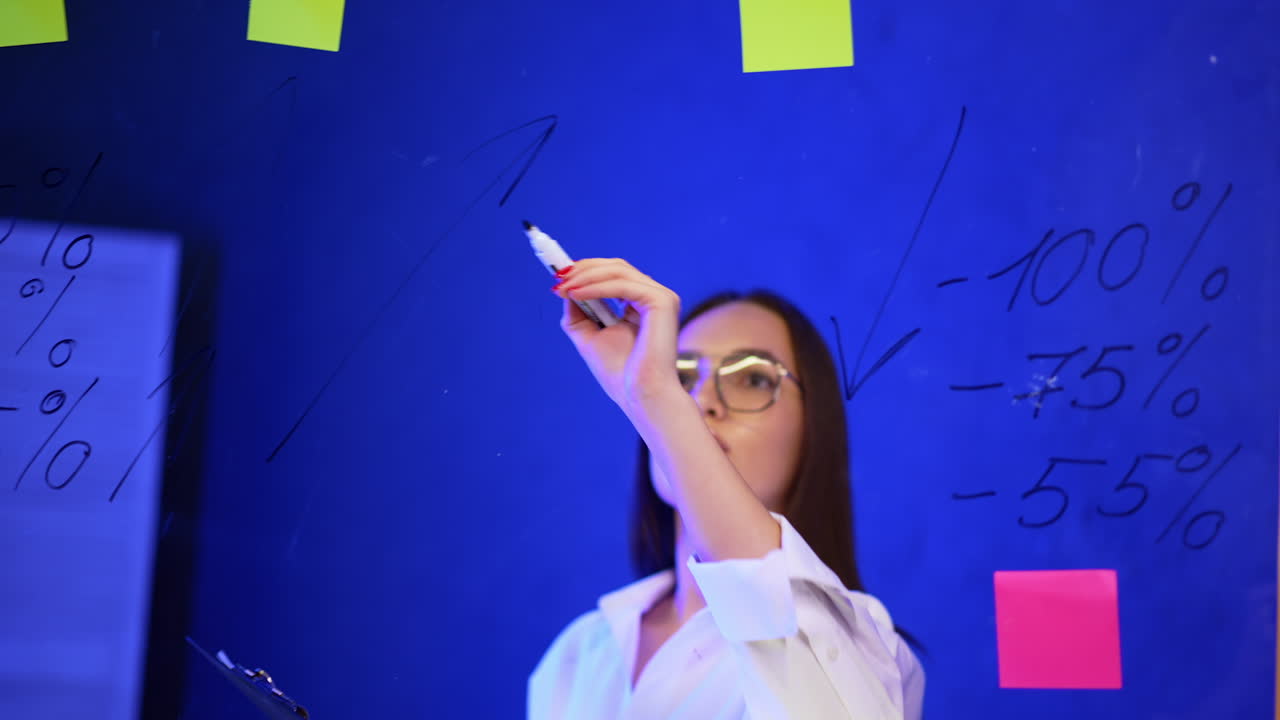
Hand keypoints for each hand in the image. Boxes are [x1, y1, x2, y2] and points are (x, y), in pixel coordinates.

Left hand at [553, 258, 682, 412]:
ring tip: (564, 288)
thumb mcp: (590, 338)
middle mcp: (654, 297)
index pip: (614, 274)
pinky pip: (623, 286)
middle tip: (558, 279)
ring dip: (585, 277)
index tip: (559, 276)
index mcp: (641, 304)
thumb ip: (579, 315)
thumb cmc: (621, 374)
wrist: (640, 396)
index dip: (586, 270)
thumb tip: (565, 291)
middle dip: (583, 269)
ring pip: (618, 271)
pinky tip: (576, 294)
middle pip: (616, 267)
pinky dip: (596, 288)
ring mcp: (662, 297)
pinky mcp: (663, 302)